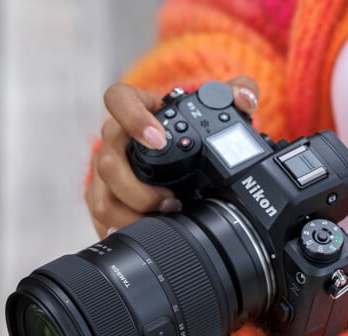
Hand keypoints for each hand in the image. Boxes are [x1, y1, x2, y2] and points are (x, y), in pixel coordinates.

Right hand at [86, 76, 260, 237]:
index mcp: (136, 108)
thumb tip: (245, 99)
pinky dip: (124, 225)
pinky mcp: (102, 195)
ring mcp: (105, 169)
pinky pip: (103, 215)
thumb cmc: (185, 128)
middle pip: (108, 161)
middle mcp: (114, 139)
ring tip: (163, 218)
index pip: (119, 99)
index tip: (158, 140)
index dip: (133, 118)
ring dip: (133, 212)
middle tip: (171, 200)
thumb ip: (236, 92)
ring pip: (103, 195)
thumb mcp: (213, 107)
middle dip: (139, 189)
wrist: (168, 151)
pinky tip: (145, 231)